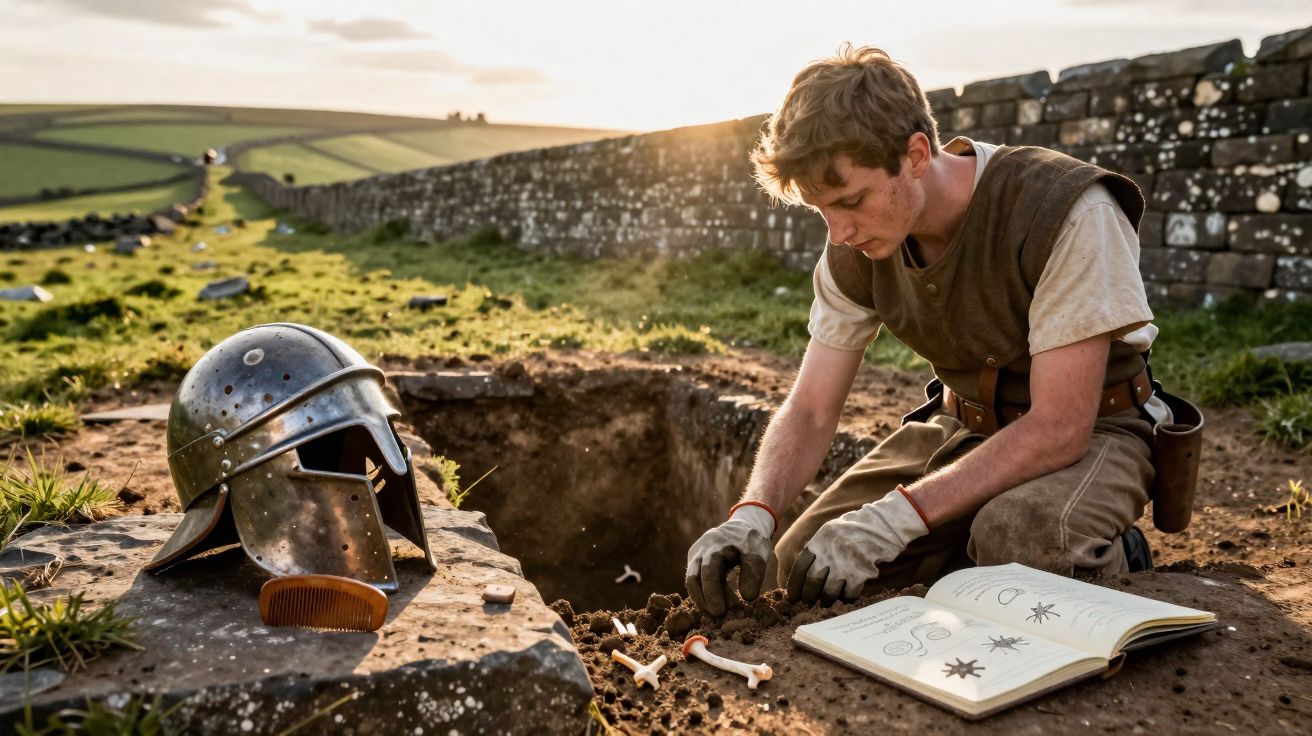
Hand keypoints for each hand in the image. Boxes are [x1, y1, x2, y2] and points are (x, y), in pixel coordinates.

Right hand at [685, 503, 775, 616]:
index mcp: (716, 544)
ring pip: (692, 581)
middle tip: (718, 615)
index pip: (708, 571)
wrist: (745, 525)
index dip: (712, 592)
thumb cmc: (752, 540)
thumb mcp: (759, 553)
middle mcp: (701, 549)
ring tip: (721, 611)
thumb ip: (753, 574)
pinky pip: (697, 580)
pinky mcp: (697, 561)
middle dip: (704, 599)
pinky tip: (720, 603)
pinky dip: (706, 593)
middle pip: (693, 578)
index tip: (720, 611)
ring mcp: (697, 555)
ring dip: (704, 599)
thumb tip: (748, 598)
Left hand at [786, 488, 927, 604]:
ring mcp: (844, 564)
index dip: (794, 584)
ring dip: (826, 600)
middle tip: (808, 602)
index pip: (800, 566)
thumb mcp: (830, 531)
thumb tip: (804, 572)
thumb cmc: (854, 529)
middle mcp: (829, 553)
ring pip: (828, 591)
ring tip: (826, 602)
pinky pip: (849, 593)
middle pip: (812, 581)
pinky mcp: (860, 574)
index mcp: (819, 541)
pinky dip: (847, 597)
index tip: (792, 596)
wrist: (882, 525)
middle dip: (808, 595)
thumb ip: (817, 549)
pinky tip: (847, 595)